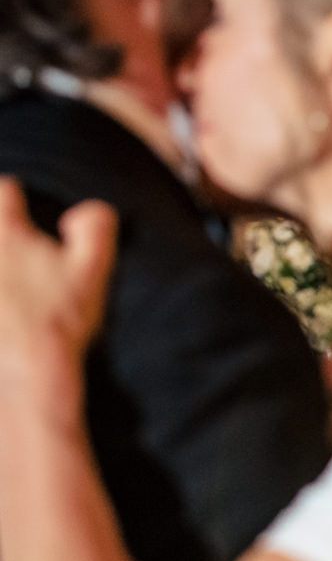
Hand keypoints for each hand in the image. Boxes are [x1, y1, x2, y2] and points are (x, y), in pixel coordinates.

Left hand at [0, 179, 116, 391]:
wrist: (30, 368)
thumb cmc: (61, 318)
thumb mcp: (94, 270)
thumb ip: (95, 229)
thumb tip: (86, 210)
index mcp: (7, 235)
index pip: (3, 191)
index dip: (12, 194)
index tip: (19, 201)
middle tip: (14, 251)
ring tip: (8, 280)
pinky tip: (3, 306)